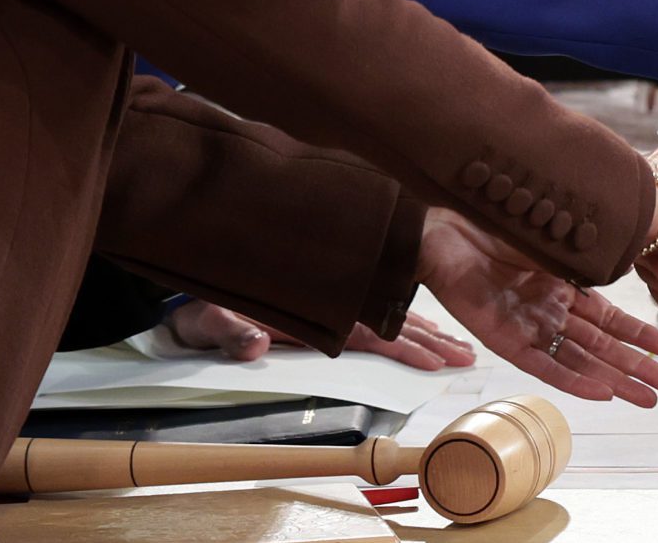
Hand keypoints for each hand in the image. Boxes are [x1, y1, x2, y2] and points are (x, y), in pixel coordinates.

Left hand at [164, 300, 476, 369]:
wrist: (188, 301)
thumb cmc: (199, 311)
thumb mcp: (207, 322)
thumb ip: (231, 333)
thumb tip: (257, 344)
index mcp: (313, 307)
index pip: (371, 329)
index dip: (406, 344)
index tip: (438, 356)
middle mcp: (330, 304)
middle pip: (393, 323)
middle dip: (433, 340)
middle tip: (469, 354)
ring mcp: (332, 306)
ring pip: (391, 319)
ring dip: (426, 333)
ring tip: (461, 346)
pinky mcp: (327, 310)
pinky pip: (377, 317)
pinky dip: (405, 324)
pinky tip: (426, 332)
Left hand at [418, 209, 657, 405]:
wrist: (449, 223)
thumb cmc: (500, 222)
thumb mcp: (558, 237)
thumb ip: (589, 261)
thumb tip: (631, 265)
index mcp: (562, 286)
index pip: (610, 319)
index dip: (640, 336)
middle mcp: (550, 311)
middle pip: (602, 347)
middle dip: (637, 367)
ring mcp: (529, 327)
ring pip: (580, 362)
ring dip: (616, 381)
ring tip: (648, 399)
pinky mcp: (505, 340)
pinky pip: (545, 365)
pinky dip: (574, 380)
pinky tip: (602, 393)